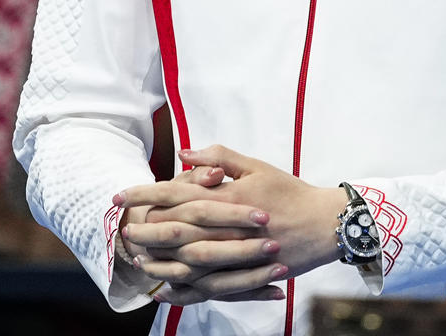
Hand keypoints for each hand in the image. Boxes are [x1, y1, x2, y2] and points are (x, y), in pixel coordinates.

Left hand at [117, 145, 342, 303]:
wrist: (325, 224)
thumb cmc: (289, 191)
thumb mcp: (255, 166)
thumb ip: (217, 158)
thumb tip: (182, 154)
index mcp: (226, 196)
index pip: (175, 193)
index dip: (144, 194)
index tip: (119, 196)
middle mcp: (227, 227)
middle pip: (174, 230)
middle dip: (144, 230)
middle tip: (122, 232)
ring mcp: (236, 255)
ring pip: (187, 262)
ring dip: (158, 261)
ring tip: (137, 260)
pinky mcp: (245, 276)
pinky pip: (208, 288)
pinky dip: (184, 290)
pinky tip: (165, 291)